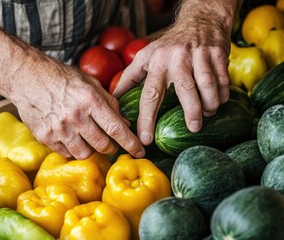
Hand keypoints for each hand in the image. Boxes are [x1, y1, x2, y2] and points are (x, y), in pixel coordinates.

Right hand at [11, 56, 144, 159]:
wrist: (27, 77)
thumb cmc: (61, 77)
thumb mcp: (90, 82)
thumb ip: (109, 103)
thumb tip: (125, 123)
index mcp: (90, 100)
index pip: (116, 129)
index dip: (131, 143)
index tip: (140, 151)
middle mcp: (75, 116)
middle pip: (103, 146)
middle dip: (111, 148)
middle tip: (111, 143)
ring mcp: (59, 128)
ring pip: (84, 153)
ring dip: (91, 149)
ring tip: (87, 138)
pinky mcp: (45, 136)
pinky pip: (66, 153)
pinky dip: (72, 149)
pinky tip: (71, 137)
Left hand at [113, 0, 235, 145]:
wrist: (198, 20)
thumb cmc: (168, 45)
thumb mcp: (144, 57)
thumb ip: (129, 78)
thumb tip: (114, 98)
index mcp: (156, 62)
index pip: (149, 94)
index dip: (147, 118)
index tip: (146, 139)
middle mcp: (177, 58)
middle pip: (185, 89)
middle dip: (191, 111)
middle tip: (193, 128)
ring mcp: (198, 55)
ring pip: (207, 85)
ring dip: (210, 103)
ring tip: (208, 114)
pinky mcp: (217, 54)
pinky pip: (223, 79)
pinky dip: (222, 94)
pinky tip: (219, 101)